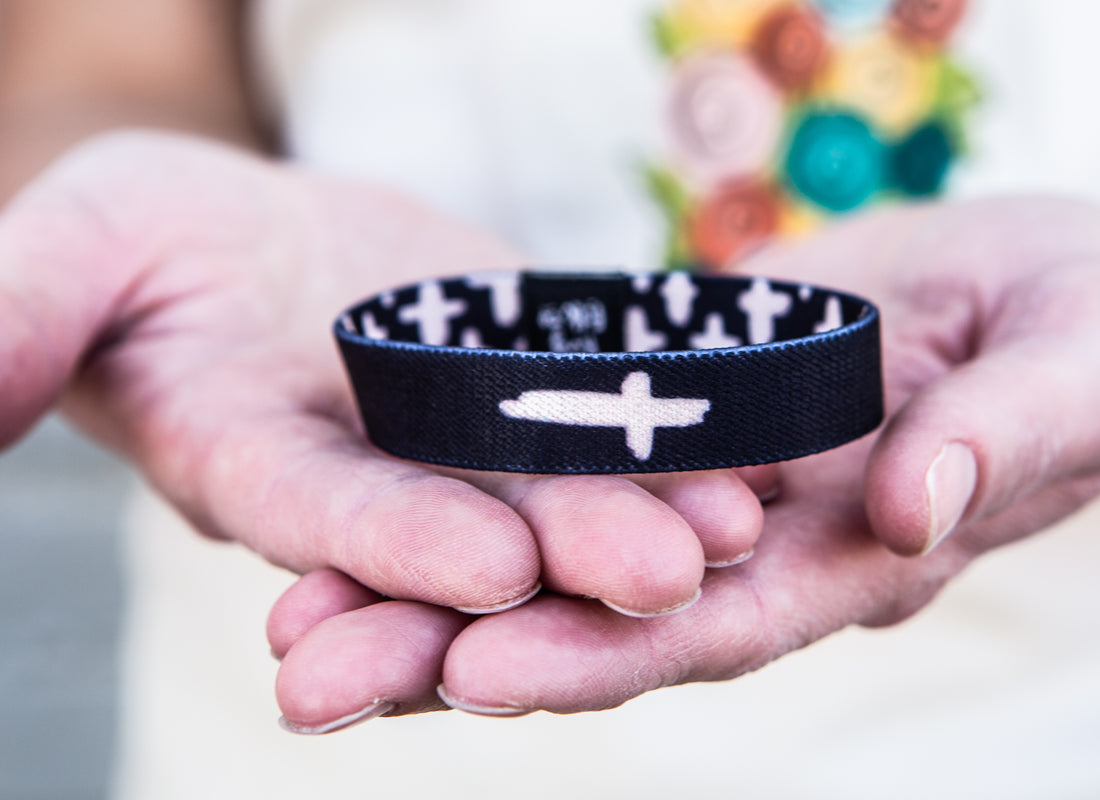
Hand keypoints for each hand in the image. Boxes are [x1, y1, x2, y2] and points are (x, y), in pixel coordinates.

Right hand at [0, 131, 760, 634]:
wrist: (241, 238)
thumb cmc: (141, 245)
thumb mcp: (72, 258)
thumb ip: (21, 325)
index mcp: (258, 470)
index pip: (327, 520)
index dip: (398, 544)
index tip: (482, 565)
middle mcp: (375, 482)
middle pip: (470, 532)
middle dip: (559, 561)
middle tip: (662, 579)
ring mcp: (457, 443)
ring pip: (554, 490)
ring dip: (640, 511)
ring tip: (730, 522)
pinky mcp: (522, 390)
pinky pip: (599, 415)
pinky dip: (663, 433)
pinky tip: (744, 443)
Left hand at [268, 197, 1099, 726]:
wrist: (1036, 289)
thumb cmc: (1076, 331)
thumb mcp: (1067, 370)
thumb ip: (998, 437)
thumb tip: (913, 498)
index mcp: (849, 558)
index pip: (713, 628)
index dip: (601, 655)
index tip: (474, 677)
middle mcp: (758, 545)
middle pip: (598, 619)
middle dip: (457, 653)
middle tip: (312, 680)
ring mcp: (706, 484)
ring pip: (556, 554)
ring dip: (426, 588)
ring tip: (293, 622)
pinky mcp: (675, 413)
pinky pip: (563, 459)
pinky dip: (471, 488)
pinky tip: (366, 502)